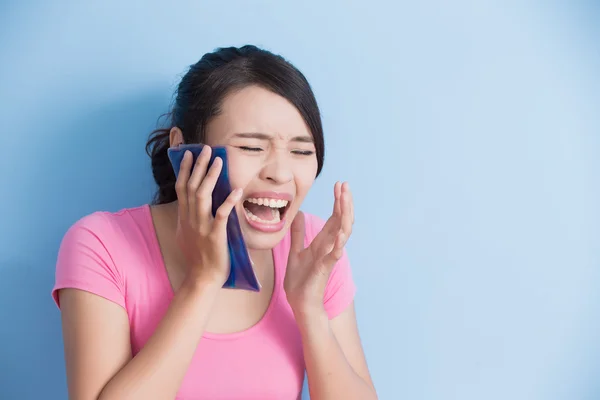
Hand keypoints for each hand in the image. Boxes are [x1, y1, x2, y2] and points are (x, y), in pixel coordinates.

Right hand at [174, 146, 243, 287]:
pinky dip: (229, 201)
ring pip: (203, 195)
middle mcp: (190, 218)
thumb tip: (191, 205)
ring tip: (219, 161)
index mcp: (184, 217)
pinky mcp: (215, 235)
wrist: (201, 277)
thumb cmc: (197, 257)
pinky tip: (237, 190)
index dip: (184, 169)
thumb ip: (189, 217)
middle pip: (192, 186)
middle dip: (198, 166)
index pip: (182, 187)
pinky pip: (221, 214)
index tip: (188, 154)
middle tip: (206, 149)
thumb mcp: (186, 234)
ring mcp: (202, 226)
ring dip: (211, 177)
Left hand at [284, 182, 353, 315]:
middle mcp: (329, 247)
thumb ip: (298, 234)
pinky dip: (339, 243)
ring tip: (345, 200)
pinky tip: (340, 232)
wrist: (300, 304)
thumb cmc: (300, 281)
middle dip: (344, 202)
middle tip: (345, 184)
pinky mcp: (325, 268)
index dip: (337, 201)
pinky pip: (334, 254)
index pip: (333, 217)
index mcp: (322, 242)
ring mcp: (329, 256)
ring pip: (342, 233)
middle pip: (341, 220)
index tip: (339, 184)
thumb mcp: (295, 251)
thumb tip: (299, 214)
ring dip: (345, 216)